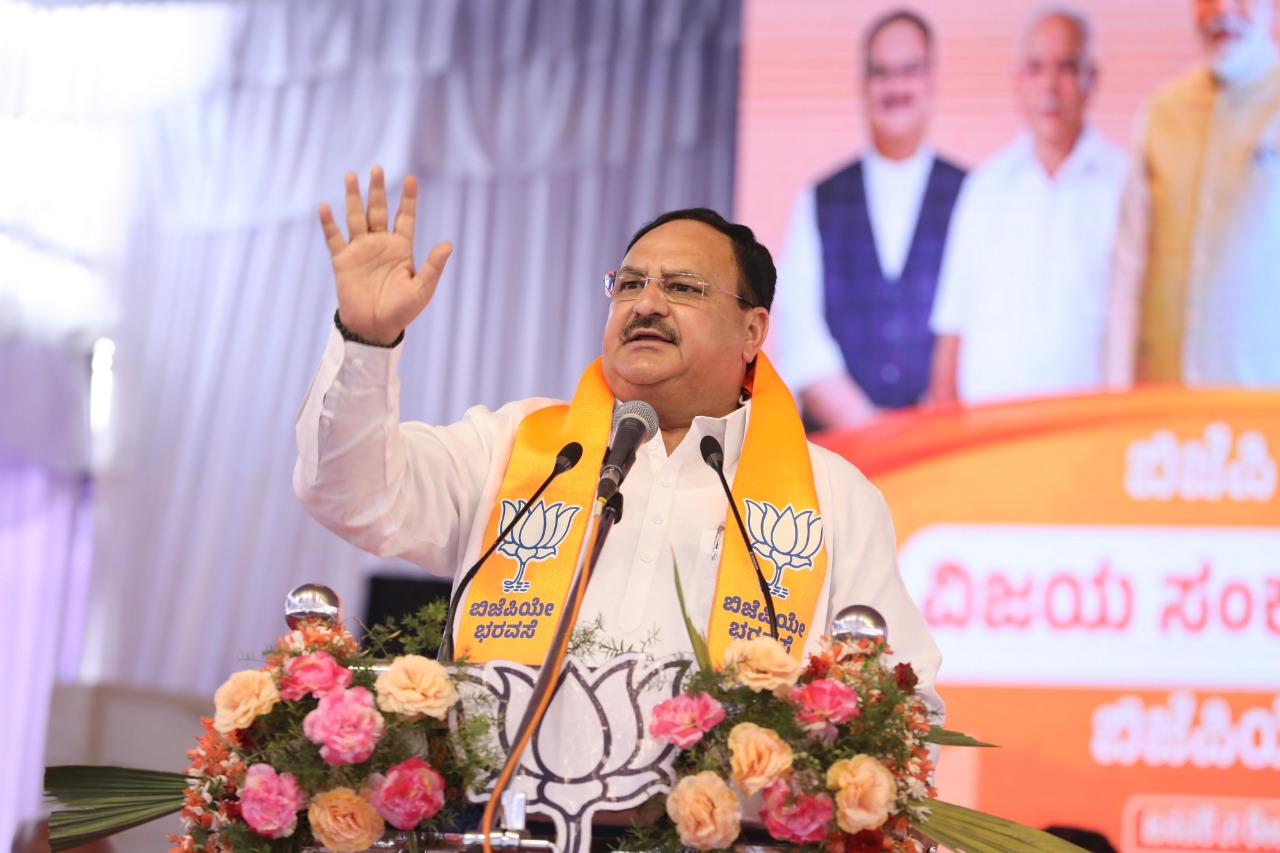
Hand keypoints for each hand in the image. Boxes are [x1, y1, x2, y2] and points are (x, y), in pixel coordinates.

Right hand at [318, 166, 452, 344]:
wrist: (375, 328)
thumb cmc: (401, 311)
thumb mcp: (422, 289)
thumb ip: (433, 266)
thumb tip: (448, 244)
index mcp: (401, 249)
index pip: (405, 217)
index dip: (408, 199)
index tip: (410, 179)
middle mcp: (380, 244)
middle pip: (378, 210)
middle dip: (377, 190)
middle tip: (377, 168)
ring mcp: (360, 251)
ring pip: (355, 217)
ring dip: (353, 197)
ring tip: (351, 176)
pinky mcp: (342, 261)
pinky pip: (334, 238)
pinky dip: (328, 223)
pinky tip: (324, 206)